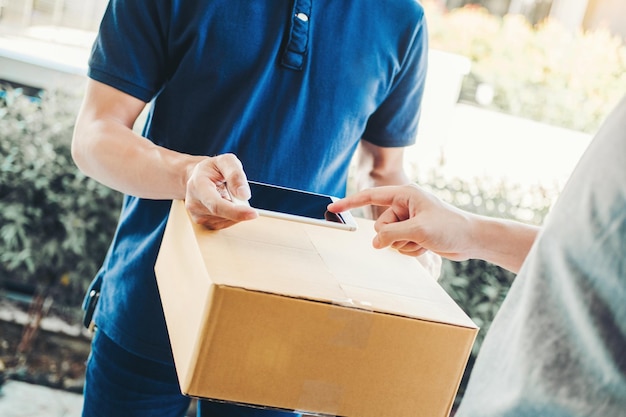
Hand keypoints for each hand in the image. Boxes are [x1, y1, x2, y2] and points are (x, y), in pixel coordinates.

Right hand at [184, 153, 257, 228]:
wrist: (198, 177)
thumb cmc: (213, 169)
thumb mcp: (226, 161)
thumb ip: (235, 175)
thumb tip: (244, 195)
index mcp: (198, 185)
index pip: (216, 204)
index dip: (235, 212)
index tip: (254, 214)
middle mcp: (194, 203)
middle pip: (223, 214)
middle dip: (239, 206)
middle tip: (240, 193)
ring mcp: (197, 215)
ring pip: (227, 220)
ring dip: (235, 210)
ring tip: (228, 194)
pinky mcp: (204, 223)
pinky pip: (226, 223)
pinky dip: (232, 215)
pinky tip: (227, 202)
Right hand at [328, 184, 474, 260]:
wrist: (471, 239)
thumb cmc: (450, 227)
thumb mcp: (417, 230)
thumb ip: (391, 235)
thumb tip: (375, 243)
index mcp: (405, 195)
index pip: (371, 196)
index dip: (350, 202)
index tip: (333, 207)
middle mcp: (405, 205)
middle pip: (380, 225)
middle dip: (394, 236)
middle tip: (414, 236)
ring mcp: (409, 220)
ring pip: (389, 239)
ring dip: (405, 244)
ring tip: (424, 241)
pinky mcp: (413, 233)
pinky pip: (400, 246)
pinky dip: (411, 249)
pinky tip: (427, 246)